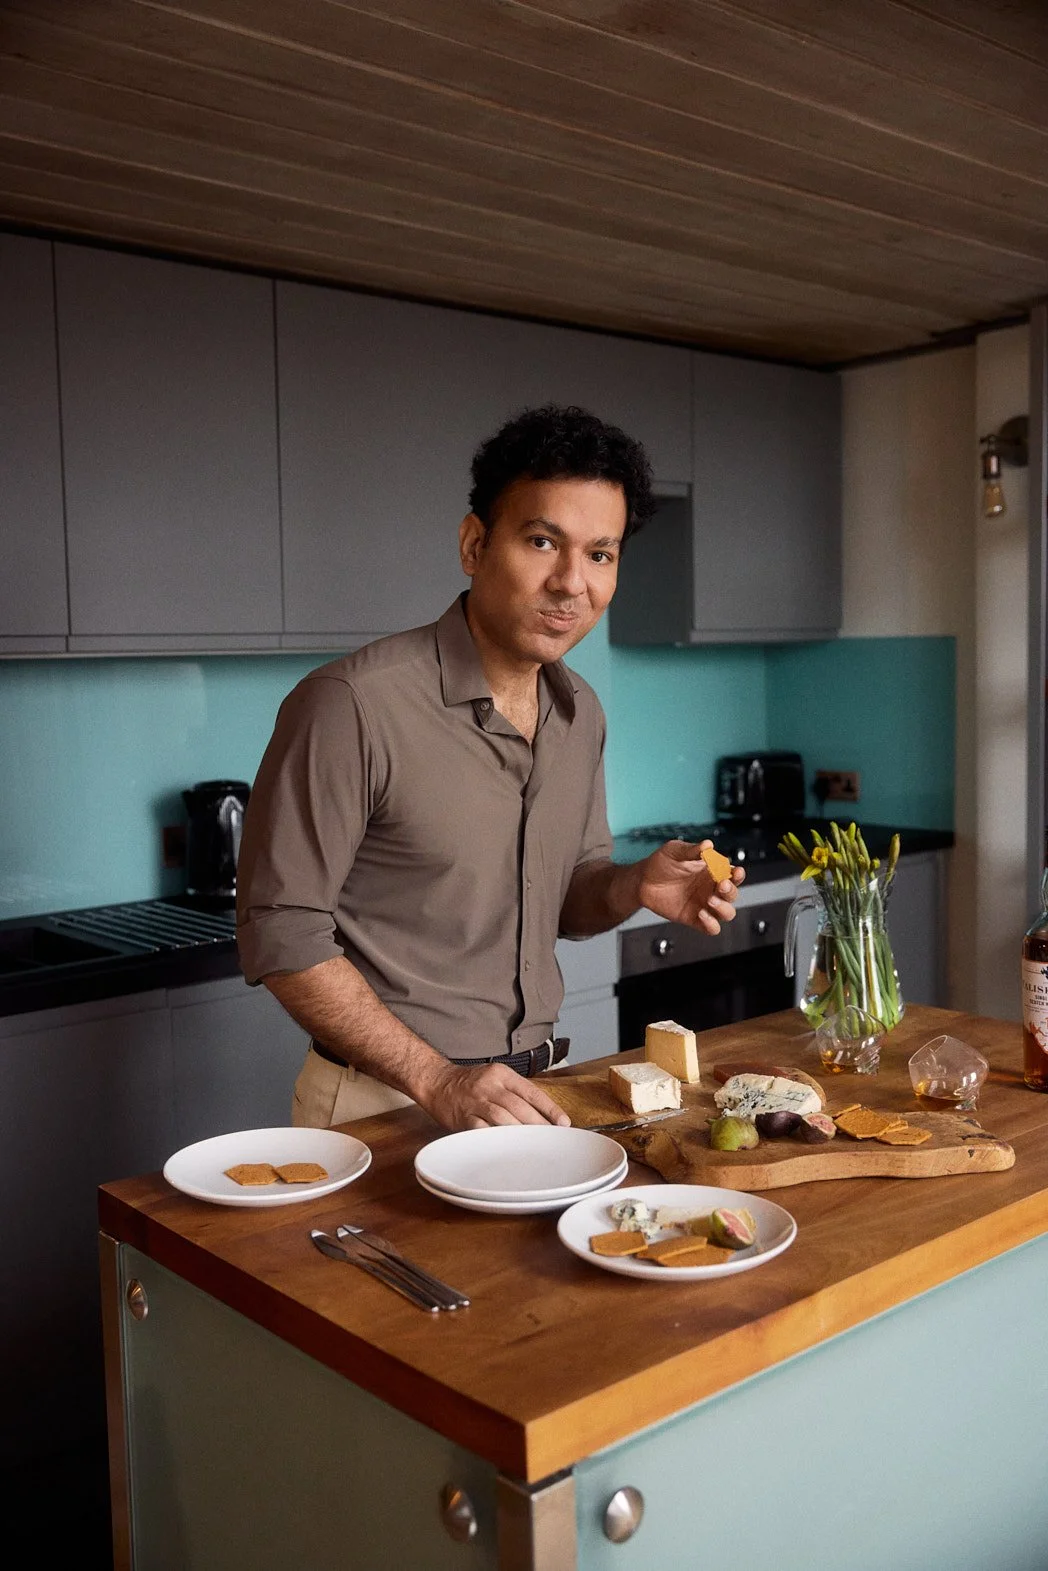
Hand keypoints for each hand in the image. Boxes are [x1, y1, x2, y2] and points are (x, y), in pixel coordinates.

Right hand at [415, 1059, 571, 1131]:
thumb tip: (544, 1114)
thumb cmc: (471, 1083)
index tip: (563, 1123)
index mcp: (501, 1074)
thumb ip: (516, 1092)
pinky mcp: (465, 1118)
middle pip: (520, 1107)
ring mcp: (476, 1102)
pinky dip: (498, 1140)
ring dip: (522, 1134)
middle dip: (539, 1125)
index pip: (531, 1092)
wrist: (438, 1082)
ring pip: (504, 1119)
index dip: (550, 1109)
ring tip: (535, 1145)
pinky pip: (484, 1131)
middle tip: (552, 1138)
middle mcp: (490, 1086)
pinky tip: (509, 1148)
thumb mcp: (495, 1077)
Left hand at [637, 839, 744, 932]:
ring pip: (727, 913)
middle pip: (732, 895)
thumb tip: (707, 845)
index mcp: (712, 872)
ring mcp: (704, 905)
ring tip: (710, 900)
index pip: (733, 875)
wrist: (642, 880)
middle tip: (721, 885)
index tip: (736, 872)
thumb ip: (691, 850)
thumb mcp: (675, 851)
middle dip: (731, 891)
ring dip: (724, 908)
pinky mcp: (694, 919)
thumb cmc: (661, 862)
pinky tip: (701, 914)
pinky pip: (711, 928)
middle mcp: (711, 889)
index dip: (738, 875)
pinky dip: (711, 924)